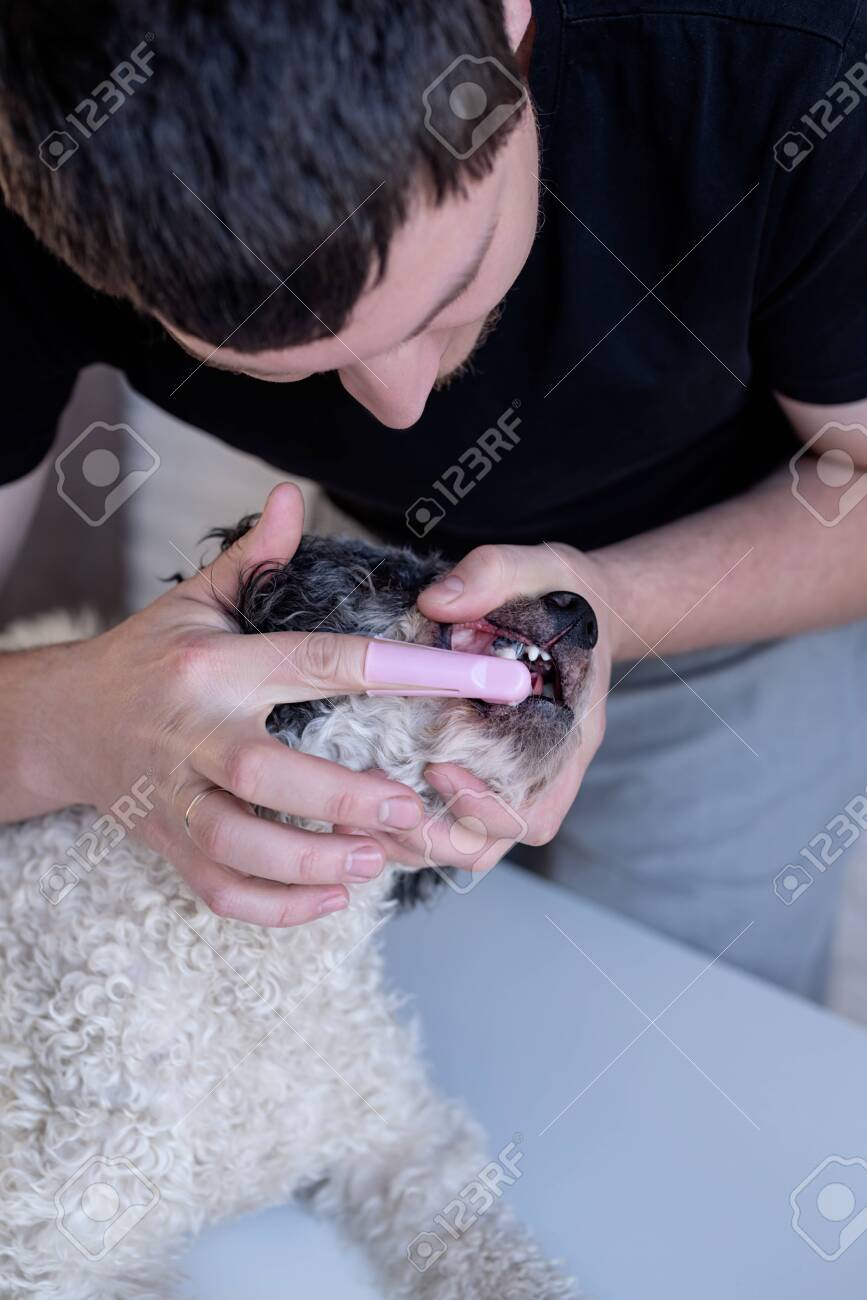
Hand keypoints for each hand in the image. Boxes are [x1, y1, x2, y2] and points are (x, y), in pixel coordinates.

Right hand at [45, 484, 435, 926]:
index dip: (412, 671)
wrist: (64, 721)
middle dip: (341, 798)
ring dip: (309, 862)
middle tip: (409, 810)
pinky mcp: (166, 843)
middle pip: (264, 771)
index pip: (322, 661)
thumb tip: (292, 496)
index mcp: (216, 664)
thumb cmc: (148, 656)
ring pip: (237, 842)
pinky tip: (329, 900)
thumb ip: (254, 558)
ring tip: (372, 863)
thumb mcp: (194, 599)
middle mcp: (192, 731)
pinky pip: (217, 887)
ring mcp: (174, 795)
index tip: (490, 681)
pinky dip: (273, 906)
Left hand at [342, 543, 615, 871]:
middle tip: (381, 803)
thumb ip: (492, 576)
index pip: (535, 811)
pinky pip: (447, 822)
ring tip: (359, 811)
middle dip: (435, 836)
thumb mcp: (536, 568)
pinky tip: (361, 801)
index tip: (436, 767)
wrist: (580, 606)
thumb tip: (436, 601)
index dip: (485, 807)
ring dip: (412, 839)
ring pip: (466, 845)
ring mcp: (511, 778)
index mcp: (567, 735)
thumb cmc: (562, 593)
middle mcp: (543, 771)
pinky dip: (406, 824)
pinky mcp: (481, 772)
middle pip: (493, 843)